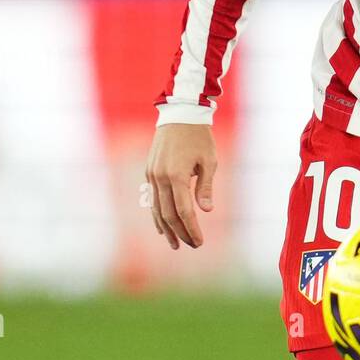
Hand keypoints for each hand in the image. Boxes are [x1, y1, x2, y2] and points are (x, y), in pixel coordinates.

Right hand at [145, 124, 216, 248]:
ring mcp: (152, 175)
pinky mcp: (150, 172)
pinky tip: (162, 227)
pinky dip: (156, 215)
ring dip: (166, 229)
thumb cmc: (199, 137)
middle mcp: (161, 178)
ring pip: (156, 209)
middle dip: (181, 233)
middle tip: (192, 245)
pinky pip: (152, 199)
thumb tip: (206, 210)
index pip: (184, 211)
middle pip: (169, 214)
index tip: (199, 242)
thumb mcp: (209, 161)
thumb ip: (206, 187)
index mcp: (177, 176)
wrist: (179, 114)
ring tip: (175, 244)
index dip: (191, 229)